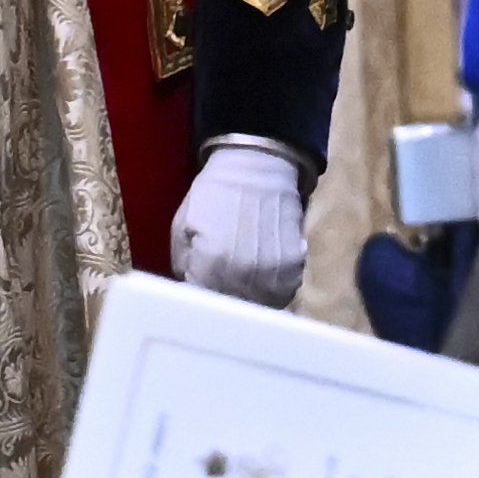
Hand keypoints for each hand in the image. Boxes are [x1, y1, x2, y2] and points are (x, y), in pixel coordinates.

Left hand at [168, 137, 309, 307]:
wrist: (258, 169)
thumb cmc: (213, 195)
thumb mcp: (182, 226)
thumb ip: (183, 264)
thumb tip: (189, 288)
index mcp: (211, 263)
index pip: (201, 301)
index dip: (196, 302)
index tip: (194, 297)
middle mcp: (244, 274)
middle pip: (231, 308)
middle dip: (221, 304)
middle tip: (216, 297)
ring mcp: (273, 273)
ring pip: (259, 306)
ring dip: (248, 303)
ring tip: (239, 292)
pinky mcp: (295, 267)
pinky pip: (283, 293)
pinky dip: (271, 293)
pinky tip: (260, 282)